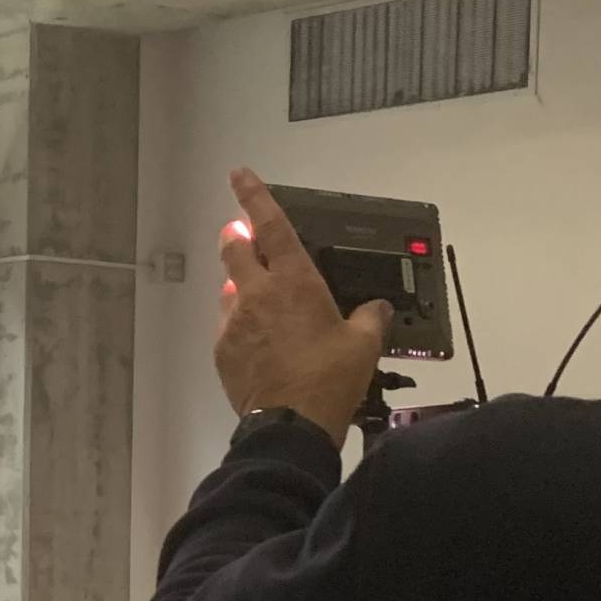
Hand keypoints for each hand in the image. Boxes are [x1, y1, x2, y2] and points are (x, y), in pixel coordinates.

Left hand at [216, 167, 391, 445]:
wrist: (291, 425)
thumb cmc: (330, 379)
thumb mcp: (364, 345)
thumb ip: (370, 318)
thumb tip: (377, 309)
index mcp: (294, 281)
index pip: (270, 225)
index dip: (253, 195)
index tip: (240, 175)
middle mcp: (257, 294)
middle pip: (234, 249)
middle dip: (236, 235)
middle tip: (241, 233)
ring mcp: (234, 322)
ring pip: (228, 289)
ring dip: (239, 285)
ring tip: (255, 296)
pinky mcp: (223, 351)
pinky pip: (227, 326)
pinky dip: (238, 324)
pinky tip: (255, 339)